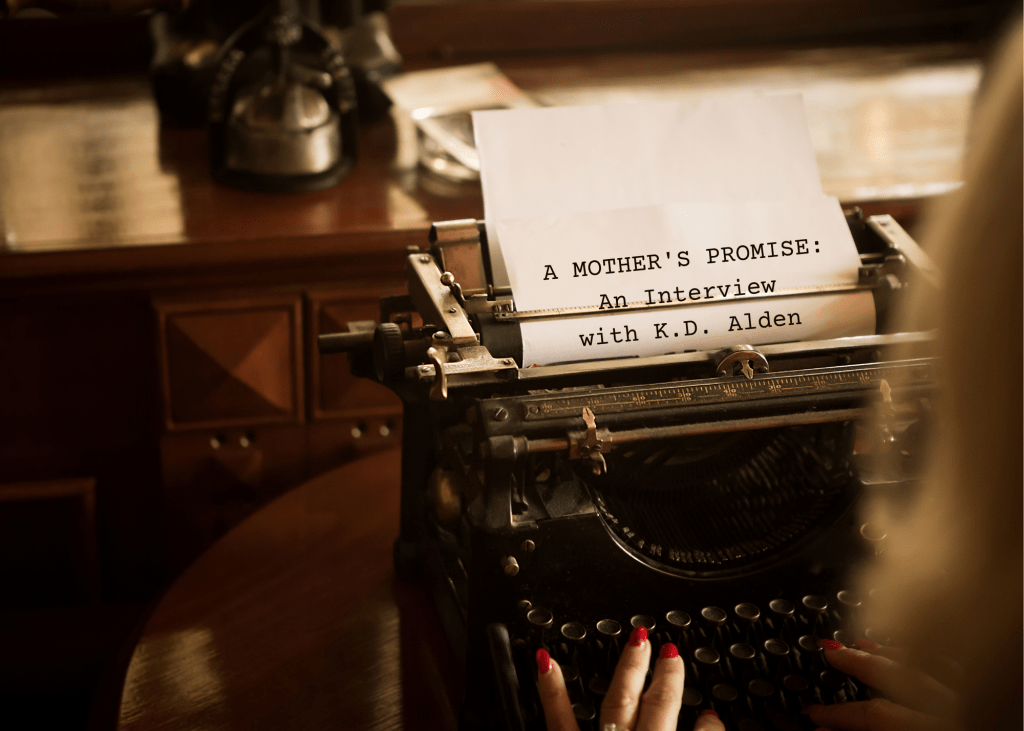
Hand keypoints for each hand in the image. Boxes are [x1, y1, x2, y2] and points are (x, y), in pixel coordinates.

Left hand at [535, 625, 723, 730]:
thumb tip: (714, 726)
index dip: (710, 725)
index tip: (712, 716)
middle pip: (659, 706)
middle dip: (668, 678)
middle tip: (673, 654)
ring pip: (619, 700)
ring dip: (630, 668)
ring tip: (637, 641)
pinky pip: (558, 718)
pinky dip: (552, 688)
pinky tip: (546, 660)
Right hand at [803, 639, 959, 730]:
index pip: (870, 718)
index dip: (837, 716)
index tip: (813, 716)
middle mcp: (950, 708)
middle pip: (893, 675)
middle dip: (855, 663)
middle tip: (827, 653)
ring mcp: (971, 697)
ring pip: (922, 661)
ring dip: (888, 652)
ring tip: (859, 643)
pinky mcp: (989, 694)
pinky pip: (952, 664)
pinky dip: (926, 653)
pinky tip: (912, 650)